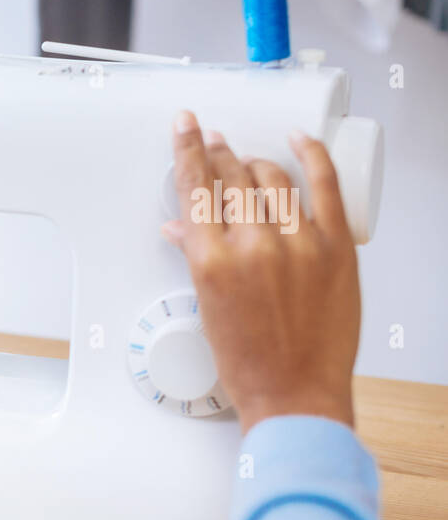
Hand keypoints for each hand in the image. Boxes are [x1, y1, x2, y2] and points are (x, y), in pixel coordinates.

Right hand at [163, 111, 360, 433]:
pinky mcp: (335, 247)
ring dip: (256, 162)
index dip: (188, 149)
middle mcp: (253, 246)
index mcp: (212, 262)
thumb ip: (197, 258)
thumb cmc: (249, 363)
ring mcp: (299, 243)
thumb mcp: (208, 307)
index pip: (195, 187)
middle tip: (215, 142)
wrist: (295, 394)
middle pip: (232, 176)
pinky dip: (312, 156)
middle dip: (219, 154)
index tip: (186, 125)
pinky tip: (301, 141)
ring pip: (272, 177)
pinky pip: (325, 185)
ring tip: (249, 159)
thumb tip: (184, 228)